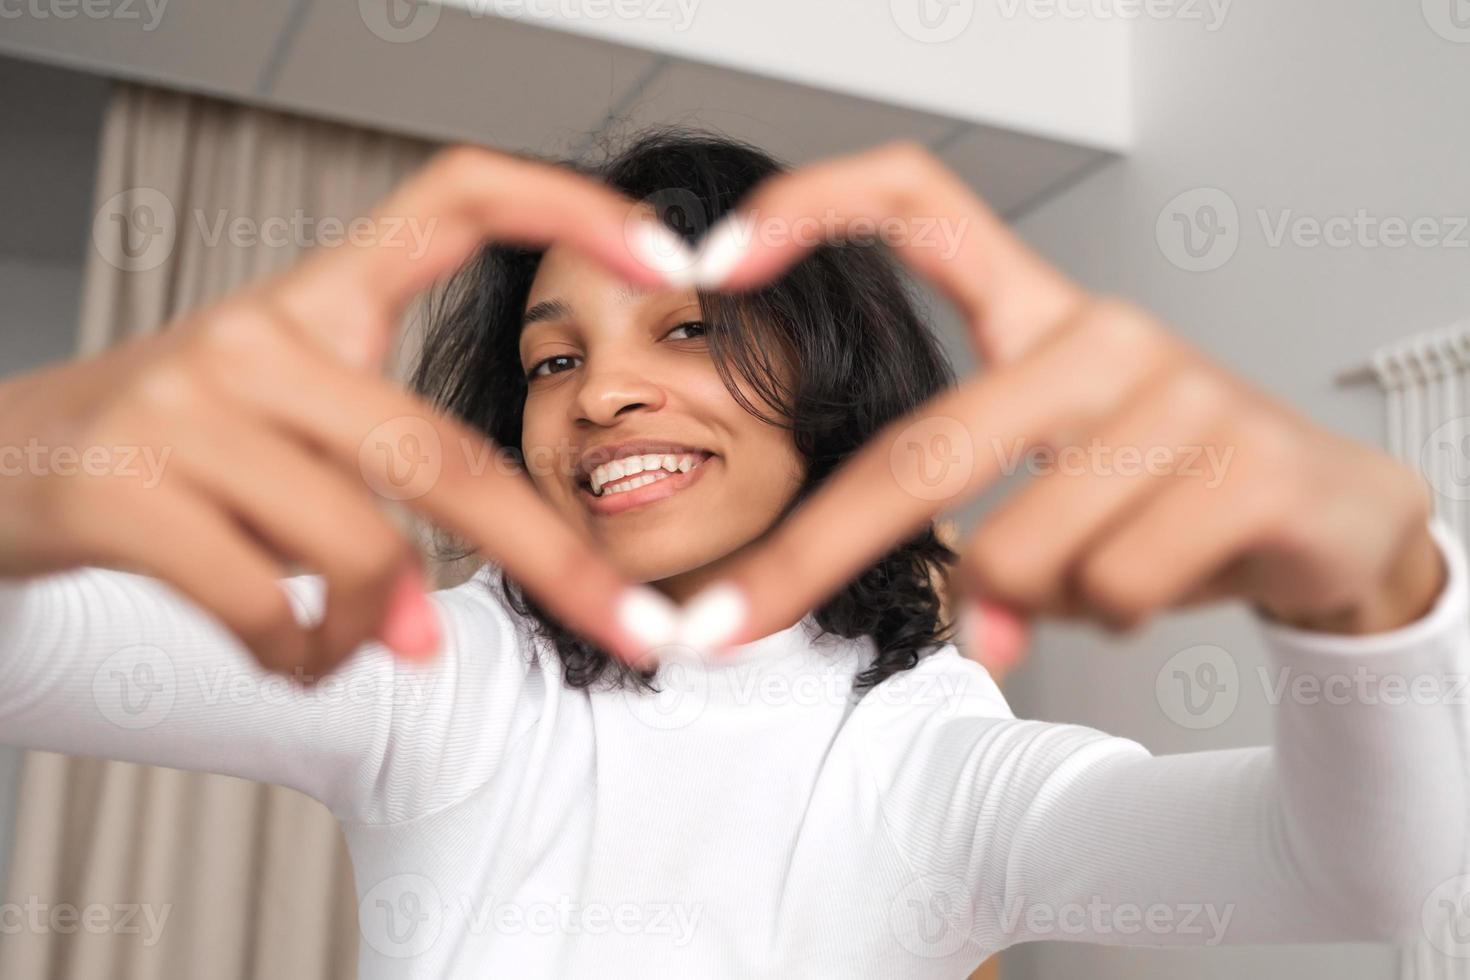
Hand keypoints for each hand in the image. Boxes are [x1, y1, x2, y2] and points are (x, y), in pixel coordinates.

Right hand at [0, 146, 691, 677]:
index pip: (452, 200)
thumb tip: (414, 637)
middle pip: (444, 454)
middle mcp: (256, 334)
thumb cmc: (170, 452)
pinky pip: (271, 605)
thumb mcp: (283, 440)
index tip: (666, 253)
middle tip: (636, 633)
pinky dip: (298, 659)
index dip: (565, 207)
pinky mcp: (125, 488)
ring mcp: (187, 406)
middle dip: (554, 563)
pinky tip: (283, 654)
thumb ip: (376, 514)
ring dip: (369, 635)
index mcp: (313, 299)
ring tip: (340, 650)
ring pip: (361, 546)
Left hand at [679, 142, 1442, 652]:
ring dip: (1038, 604)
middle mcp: (1101, 333)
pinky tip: (1164, 580)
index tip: (719, 256)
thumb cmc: (1168, 491)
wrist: (1335, 519)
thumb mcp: (1056, 487)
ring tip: (1106, 572)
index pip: (920, 206)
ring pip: (1020, 552)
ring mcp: (1178, 389)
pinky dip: (1114, 617)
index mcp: (1038, 315)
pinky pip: (1112, 585)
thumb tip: (975, 628)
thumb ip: (981, 545)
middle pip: (924, 453)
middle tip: (722, 629)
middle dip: (811, 556)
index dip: (817, 206)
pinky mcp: (1246, 460)